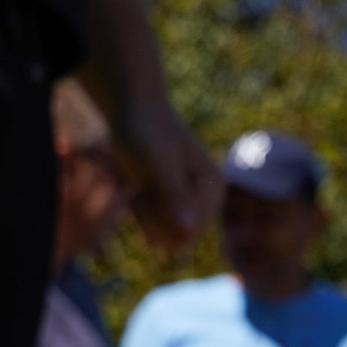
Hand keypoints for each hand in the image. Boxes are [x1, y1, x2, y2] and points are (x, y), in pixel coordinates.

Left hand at [117, 93, 220, 250]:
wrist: (132, 111)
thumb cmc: (146, 132)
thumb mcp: (157, 163)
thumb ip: (174, 194)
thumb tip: (189, 228)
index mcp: (213, 188)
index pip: (189, 230)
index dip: (160, 218)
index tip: (145, 187)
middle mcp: (206, 199)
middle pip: (176, 235)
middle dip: (152, 216)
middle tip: (140, 184)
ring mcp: (188, 202)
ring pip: (162, 233)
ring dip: (144, 212)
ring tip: (139, 183)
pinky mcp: (170, 203)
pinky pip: (153, 226)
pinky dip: (139, 211)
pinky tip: (137, 188)